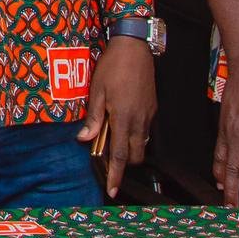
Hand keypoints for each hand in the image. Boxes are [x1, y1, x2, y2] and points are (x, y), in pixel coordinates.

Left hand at [78, 37, 154, 199]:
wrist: (135, 46)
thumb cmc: (112, 66)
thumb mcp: (97, 90)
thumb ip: (93, 118)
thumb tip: (85, 139)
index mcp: (123, 118)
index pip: (120, 155)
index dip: (116, 175)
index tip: (112, 191)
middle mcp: (139, 120)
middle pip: (135, 155)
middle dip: (125, 163)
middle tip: (109, 158)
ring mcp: (149, 114)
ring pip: (142, 143)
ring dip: (130, 148)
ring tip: (115, 138)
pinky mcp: (153, 107)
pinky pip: (145, 129)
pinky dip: (135, 134)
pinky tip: (123, 122)